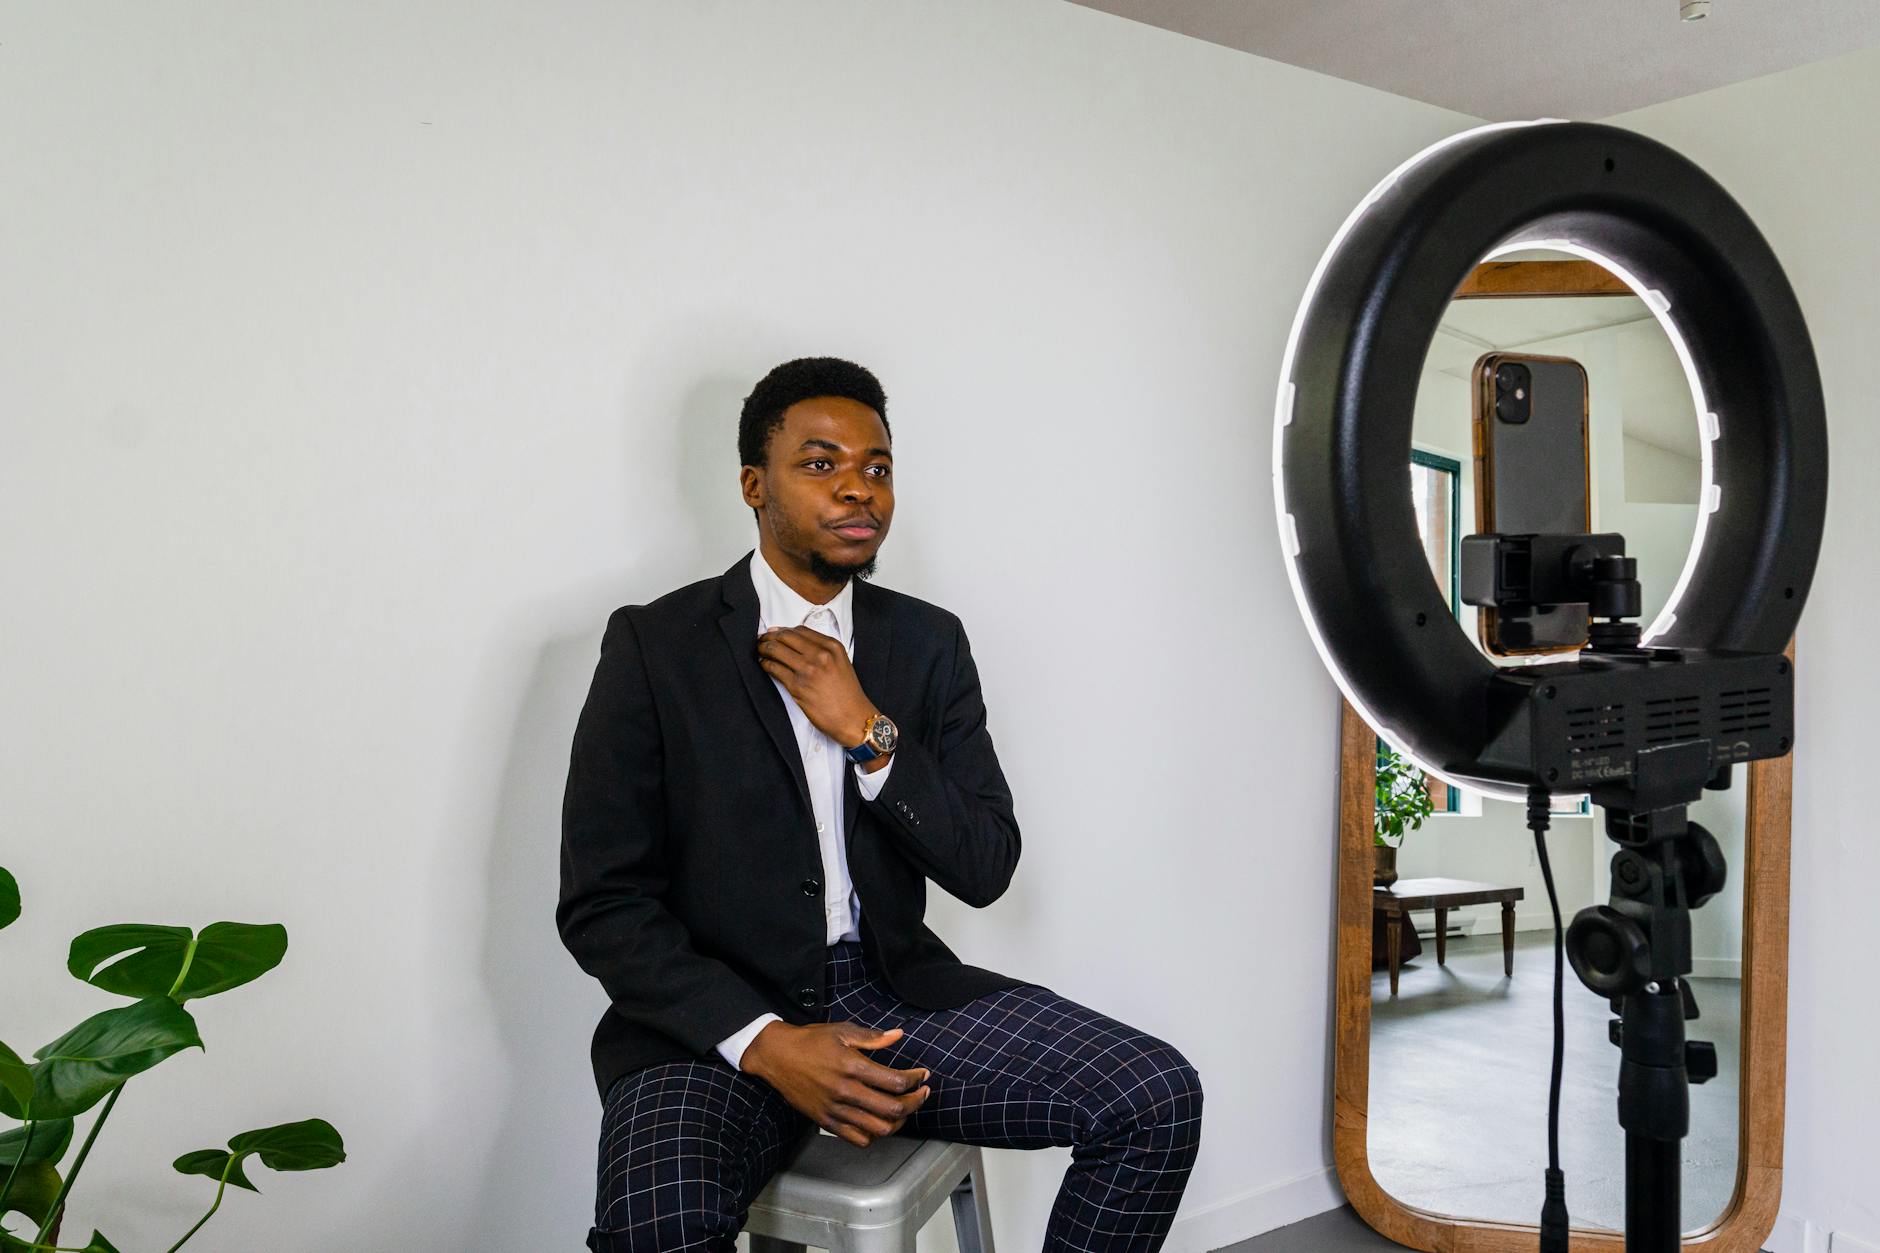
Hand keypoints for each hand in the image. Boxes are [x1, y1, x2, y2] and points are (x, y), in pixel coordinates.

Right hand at [741, 1021, 931, 1146]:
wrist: (777, 1056)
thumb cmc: (810, 1041)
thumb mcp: (842, 1031)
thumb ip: (872, 1037)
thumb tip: (898, 1035)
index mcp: (852, 1067)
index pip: (896, 1082)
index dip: (916, 1080)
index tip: (923, 1075)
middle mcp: (846, 1092)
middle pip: (893, 1109)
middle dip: (915, 1101)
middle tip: (922, 1093)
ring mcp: (836, 1110)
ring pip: (879, 1129)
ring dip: (899, 1121)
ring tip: (904, 1109)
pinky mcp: (826, 1122)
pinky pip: (858, 1139)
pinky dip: (874, 1134)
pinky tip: (878, 1121)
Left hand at [757, 626, 876, 746]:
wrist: (853, 718)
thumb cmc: (847, 694)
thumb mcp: (841, 663)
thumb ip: (822, 651)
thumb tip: (795, 642)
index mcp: (832, 647)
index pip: (800, 630)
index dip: (783, 630)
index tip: (774, 632)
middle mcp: (820, 655)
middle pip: (786, 637)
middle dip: (770, 636)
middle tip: (761, 640)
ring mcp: (808, 670)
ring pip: (776, 650)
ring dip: (764, 649)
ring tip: (760, 651)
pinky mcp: (797, 686)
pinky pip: (774, 669)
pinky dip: (766, 664)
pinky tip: (764, 665)